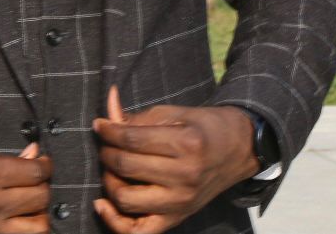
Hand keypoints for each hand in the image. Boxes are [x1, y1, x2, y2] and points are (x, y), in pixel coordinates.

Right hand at [0, 138, 52, 233]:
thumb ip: (4, 156)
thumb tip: (31, 158)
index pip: (35, 172)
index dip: (45, 164)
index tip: (43, 160)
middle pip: (41, 198)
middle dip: (43, 184)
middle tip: (35, 177)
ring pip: (37, 228)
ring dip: (39, 213)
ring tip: (30, 202)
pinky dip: (21, 228)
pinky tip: (16, 217)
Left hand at [92, 86, 258, 233]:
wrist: (237, 150)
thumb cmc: (203, 127)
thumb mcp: (173, 114)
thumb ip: (138, 118)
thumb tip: (107, 114)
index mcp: (185, 145)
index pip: (131, 139)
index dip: (108, 130)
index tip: (99, 125)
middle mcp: (183, 177)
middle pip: (126, 167)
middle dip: (106, 151)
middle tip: (105, 142)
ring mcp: (180, 202)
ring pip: (126, 199)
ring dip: (108, 180)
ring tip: (111, 167)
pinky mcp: (177, 219)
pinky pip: (139, 231)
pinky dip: (115, 221)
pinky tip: (103, 203)